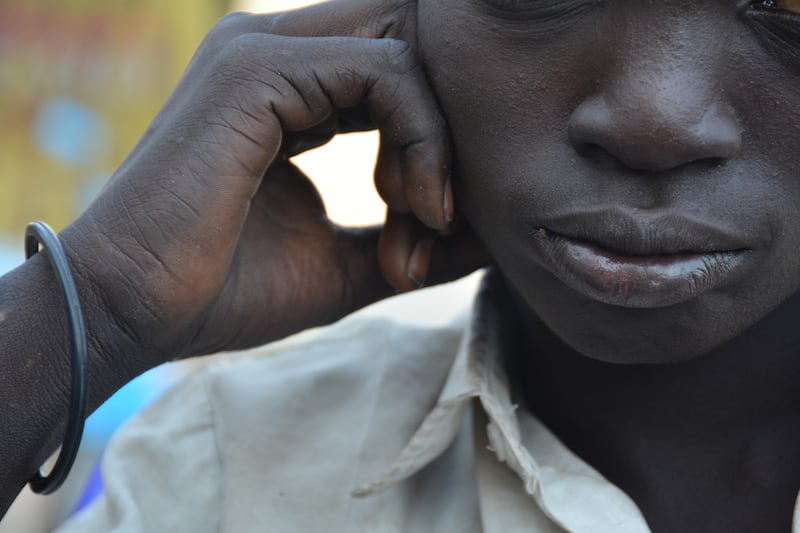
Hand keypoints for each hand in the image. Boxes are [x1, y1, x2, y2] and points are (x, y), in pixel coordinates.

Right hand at [61, 0, 489, 366]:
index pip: (403, 71)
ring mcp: (263, 51)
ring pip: (407, 53)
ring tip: (422, 219)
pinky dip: (420, 139)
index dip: (441, 138)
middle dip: (447, 132)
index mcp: (293, 88)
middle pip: (414, 47)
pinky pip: (385, 72)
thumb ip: (418, 237)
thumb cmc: (230, 291)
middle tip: (439, 214)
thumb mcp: (352, 263)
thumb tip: (496, 235)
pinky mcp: (256, 71)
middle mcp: (278, 51)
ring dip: (437, 143)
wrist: (134, 312)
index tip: (439, 220)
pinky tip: (408, 206)